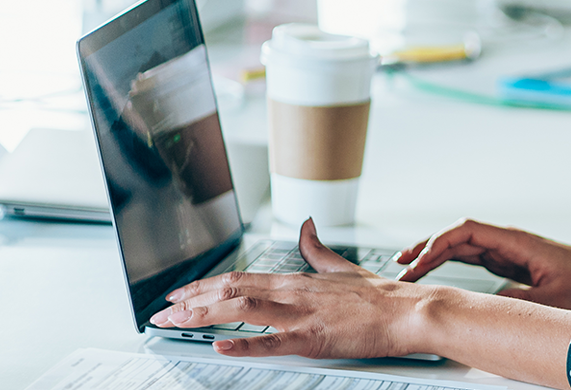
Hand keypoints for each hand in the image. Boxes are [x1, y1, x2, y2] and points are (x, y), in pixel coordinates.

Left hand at [150, 218, 428, 358]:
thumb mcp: (340, 268)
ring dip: (204, 316)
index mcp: (296, 280)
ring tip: (176, 324)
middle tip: (162, 314)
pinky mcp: (314, 338)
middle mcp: (293, 293)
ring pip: (242, 309)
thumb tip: (305, 225)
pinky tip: (220, 346)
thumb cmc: (379, 297)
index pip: (238, 278)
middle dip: (190, 303)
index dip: (203, 286)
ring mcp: (301, 315)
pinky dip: (243, 344)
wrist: (408, 311)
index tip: (178, 295)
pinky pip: (273, 341)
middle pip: (230, 290)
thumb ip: (316, 250)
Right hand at [397, 218, 570, 310]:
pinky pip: (468, 256)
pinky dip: (447, 262)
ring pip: (459, 245)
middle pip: (457, 235)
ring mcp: (504, 249)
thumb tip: (489, 308)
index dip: (440, 242)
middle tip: (400, 268)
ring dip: (432, 254)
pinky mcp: (505, 260)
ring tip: (406, 269)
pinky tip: (431, 271)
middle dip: (426, 248)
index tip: (421, 260)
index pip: (468, 230)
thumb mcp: (555, 299)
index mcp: (516, 241)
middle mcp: (506, 240)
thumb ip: (522, 303)